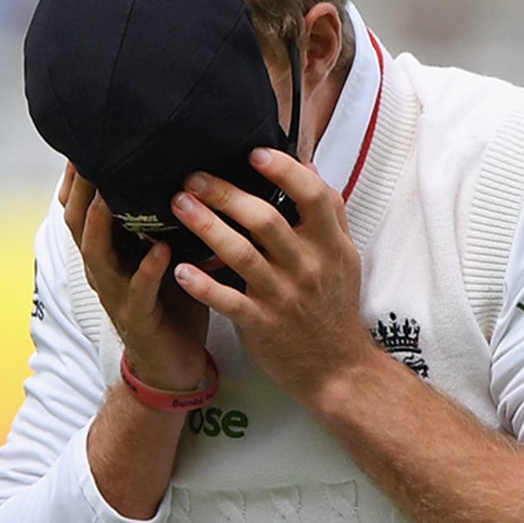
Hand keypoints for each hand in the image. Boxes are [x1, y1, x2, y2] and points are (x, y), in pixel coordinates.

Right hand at [60, 163, 207, 391]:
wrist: (173, 364)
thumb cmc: (171, 301)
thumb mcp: (160, 251)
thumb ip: (160, 217)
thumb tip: (179, 167)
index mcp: (107, 250)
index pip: (79, 205)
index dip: (76, 175)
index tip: (85, 138)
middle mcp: (103, 268)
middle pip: (78, 221)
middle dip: (81, 188)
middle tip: (89, 153)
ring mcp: (117, 293)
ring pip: (97, 253)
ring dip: (102, 223)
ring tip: (110, 194)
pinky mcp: (139, 317)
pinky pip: (139, 291)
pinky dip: (148, 269)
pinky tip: (161, 249)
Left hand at [166, 148, 374, 407]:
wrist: (338, 368)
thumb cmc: (334, 306)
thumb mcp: (344, 257)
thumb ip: (329, 213)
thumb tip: (307, 167)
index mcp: (329, 245)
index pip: (313, 196)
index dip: (284, 171)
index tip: (254, 154)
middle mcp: (307, 267)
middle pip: (265, 219)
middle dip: (225, 194)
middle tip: (195, 178)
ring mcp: (283, 296)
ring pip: (240, 254)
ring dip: (206, 226)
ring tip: (179, 206)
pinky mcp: (262, 324)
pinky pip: (228, 301)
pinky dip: (203, 285)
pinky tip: (181, 269)